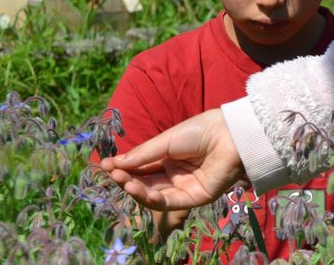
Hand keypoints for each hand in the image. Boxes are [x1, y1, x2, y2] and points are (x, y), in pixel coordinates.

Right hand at [100, 108, 244, 210]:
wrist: (230, 134)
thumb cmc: (200, 131)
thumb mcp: (166, 141)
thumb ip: (142, 155)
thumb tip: (112, 163)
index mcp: (168, 157)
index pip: (141, 167)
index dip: (123, 168)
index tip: (103, 165)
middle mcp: (175, 174)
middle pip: (145, 183)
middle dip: (126, 180)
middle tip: (112, 174)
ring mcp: (185, 187)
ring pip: (155, 195)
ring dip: (136, 190)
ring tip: (122, 182)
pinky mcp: (196, 198)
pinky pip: (171, 203)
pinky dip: (153, 199)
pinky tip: (139, 190)